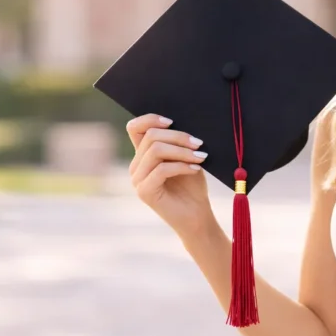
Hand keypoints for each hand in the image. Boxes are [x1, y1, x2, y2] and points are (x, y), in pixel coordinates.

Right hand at [126, 114, 216, 238]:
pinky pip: (161, 169)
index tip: (172, 121)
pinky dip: (181, 166)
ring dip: (182, 151)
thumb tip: (181, 122)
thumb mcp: (186, 158)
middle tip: (199, 144)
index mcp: (143, 155)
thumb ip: (177, 143)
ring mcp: (137, 179)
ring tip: (201, 157)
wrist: (197, 216)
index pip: (135, 127)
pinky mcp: (144, 192)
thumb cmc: (192, 186)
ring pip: (156, 150)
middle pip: (151, 137)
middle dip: (178, 136)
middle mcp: (136, 166)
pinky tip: (196, 169)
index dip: (150, 119)